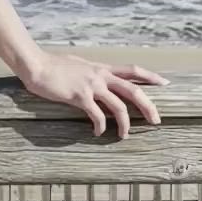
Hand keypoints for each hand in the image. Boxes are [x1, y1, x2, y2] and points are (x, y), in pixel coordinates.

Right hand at [19, 50, 167, 138]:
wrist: (36, 65)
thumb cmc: (52, 65)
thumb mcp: (77, 65)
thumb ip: (89, 72)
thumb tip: (93, 79)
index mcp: (102, 68)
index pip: (133, 70)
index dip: (151, 76)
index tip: (165, 83)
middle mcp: (101, 76)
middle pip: (134, 90)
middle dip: (148, 106)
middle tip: (156, 120)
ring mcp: (91, 86)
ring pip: (119, 106)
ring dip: (125, 123)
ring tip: (125, 135)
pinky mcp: (79, 96)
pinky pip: (97, 115)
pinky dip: (100, 126)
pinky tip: (98, 133)